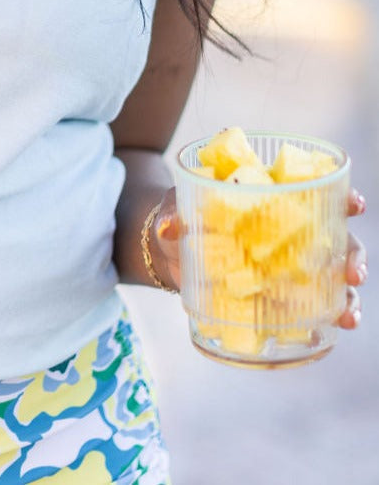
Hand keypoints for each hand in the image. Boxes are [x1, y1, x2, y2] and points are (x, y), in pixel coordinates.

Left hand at [151, 187, 367, 328]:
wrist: (166, 250)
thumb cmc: (179, 215)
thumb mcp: (175, 206)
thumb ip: (173, 213)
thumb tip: (169, 227)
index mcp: (271, 196)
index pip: (316, 191)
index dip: (341, 196)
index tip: (354, 204)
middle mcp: (290, 229)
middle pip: (336, 237)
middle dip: (354, 254)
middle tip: (353, 273)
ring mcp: (288, 262)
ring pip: (333, 276)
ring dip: (349, 295)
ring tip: (349, 316)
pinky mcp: (278, 291)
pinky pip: (311, 303)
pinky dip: (327, 315)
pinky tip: (335, 327)